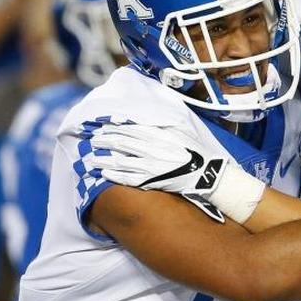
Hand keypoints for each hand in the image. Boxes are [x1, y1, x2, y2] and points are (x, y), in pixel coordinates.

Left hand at [88, 122, 263, 222]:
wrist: (209, 175)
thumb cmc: (199, 153)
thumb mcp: (184, 133)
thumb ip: (165, 126)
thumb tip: (148, 119)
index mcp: (160, 136)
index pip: (131, 129)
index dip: (115, 127)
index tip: (104, 125)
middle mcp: (152, 150)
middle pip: (121, 143)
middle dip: (105, 141)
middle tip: (93, 140)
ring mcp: (150, 166)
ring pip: (120, 160)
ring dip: (103, 159)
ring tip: (91, 158)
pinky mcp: (151, 181)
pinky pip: (127, 178)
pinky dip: (114, 175)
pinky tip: (103, 174)